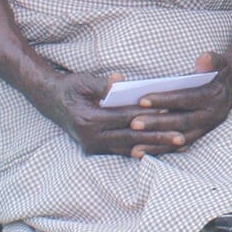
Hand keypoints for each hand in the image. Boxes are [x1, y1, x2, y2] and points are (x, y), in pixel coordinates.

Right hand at [38, 69, 176, 157]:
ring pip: (129, 148)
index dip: (146, 115)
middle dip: (157, 137)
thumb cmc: (70, 88)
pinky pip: (123, 151)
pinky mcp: (97, 150)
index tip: (168, 112)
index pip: (124, 117)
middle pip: (130, 137)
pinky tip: (161, 150)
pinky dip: (143, 150)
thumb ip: (102, 83)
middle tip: (181, 138)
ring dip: (154, 148)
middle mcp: (91, 138)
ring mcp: (93, 147)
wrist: (50, 102)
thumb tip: (118, 80)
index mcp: (88, 120)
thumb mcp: (82, 81)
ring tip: (177, 146)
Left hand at [114, 53, 231, 156]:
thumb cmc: (221, 71)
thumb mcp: (220, 62)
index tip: (142, 99)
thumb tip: (203, 60)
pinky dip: (163, 150)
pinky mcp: (200, 135)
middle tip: (133, 124)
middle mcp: (211, 116)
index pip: (186, 99)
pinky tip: (145, 154)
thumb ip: (211, 60)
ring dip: (157, 144)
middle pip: (181, 121)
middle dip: (156, 124)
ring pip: (180, 139)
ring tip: (135, 149)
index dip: (165, 100)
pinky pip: (180, 146)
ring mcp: (206, 128)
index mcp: (214, 96)